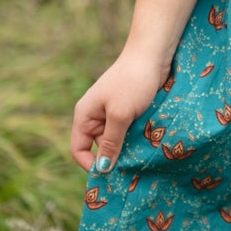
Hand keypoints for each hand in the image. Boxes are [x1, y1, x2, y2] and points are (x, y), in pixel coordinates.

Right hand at [70, 45, 170, 171]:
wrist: (152, 55)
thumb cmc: (133, 82)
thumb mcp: (120, 115)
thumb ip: (110, 142)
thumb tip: (102, 169)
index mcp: (85, 115)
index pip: (78, 149)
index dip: (91, 164)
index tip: (111, 175)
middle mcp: (95, 116)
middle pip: (99, 147)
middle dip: (114, 158)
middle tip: (132, 169)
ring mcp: (112, 113)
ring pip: (116, 141)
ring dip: (128, 148)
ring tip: (143, 153)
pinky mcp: (128, 111)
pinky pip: (128, 132)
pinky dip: (137, 138)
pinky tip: (149, 142)